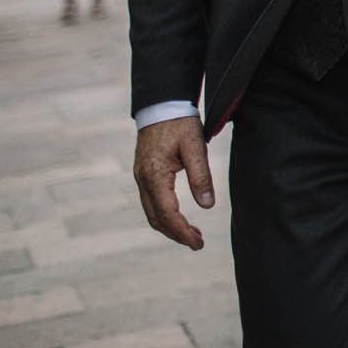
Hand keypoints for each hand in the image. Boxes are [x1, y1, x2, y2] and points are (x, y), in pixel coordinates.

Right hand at [133, 116, 213, 249]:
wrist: (161, 104)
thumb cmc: (180, 123)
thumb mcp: (196, 147)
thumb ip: (201, 176)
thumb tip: (207, 205)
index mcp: (154, 175)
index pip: (167, 213)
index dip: (182, 231)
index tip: (198, 243)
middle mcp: (143, 180)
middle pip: (156, 218)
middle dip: (176, 234)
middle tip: (198, 243)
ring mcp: (140, 177)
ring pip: (151, 212)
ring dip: (170, 227)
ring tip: (192, 234)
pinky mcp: (143, 174)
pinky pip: (151, 202)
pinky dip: (164, 215)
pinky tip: (179, 217)